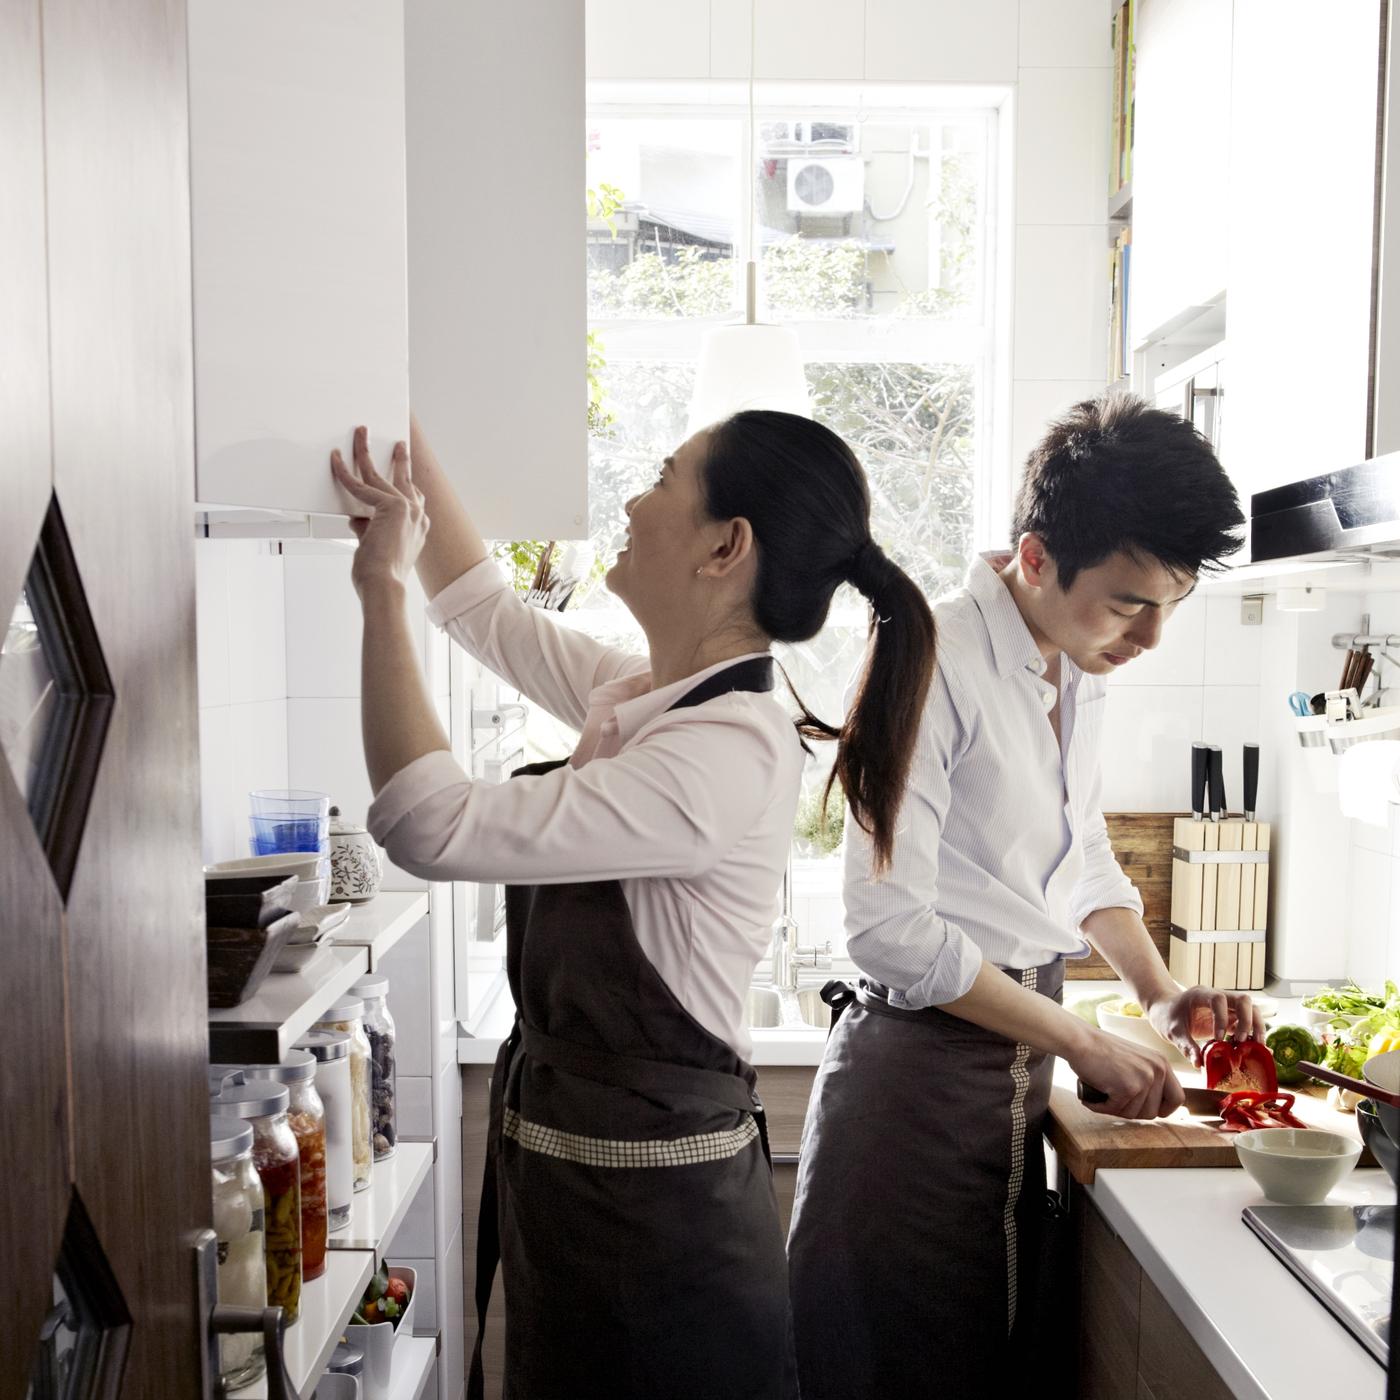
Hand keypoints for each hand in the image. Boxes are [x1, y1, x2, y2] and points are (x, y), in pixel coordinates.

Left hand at [331, 426, 428, 597]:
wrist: (384, 585)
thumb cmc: (381, 575)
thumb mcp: (375, 546)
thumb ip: (368, 528)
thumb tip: (356, 518)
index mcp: (419, 527)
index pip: (414, 498)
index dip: (407, 482)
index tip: (405, 469)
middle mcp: (418, 516)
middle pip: (404, 479)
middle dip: (399, 459)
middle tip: (398, 444)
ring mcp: (408, 509)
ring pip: (380, 474)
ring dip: (366, 452)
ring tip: (361, 434)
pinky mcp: (391, 507)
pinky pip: (360, 486)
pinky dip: (344, 473)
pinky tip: (337, 460)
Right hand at [1067, 1028, 1184, 1119]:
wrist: (1079, 1040)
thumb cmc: (1100, 1050)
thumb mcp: (1135, 1060)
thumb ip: (1148, 1078)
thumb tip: (1155, 1109)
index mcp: (1162, 1063)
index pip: (1178, 1098)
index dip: (1163, 1109)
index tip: (1145, 1108)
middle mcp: (1158, 1070)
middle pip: (1153, 1112)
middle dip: (1132, 1110)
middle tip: (1114, 1099)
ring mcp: (1144, 1079)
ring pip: (1134, 1114)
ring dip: (1114, 1108)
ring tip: (1101, 1093)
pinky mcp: (1128, 1088)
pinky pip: (1115, 1110)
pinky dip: (1100, 1106)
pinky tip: (1092, 1096)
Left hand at [1145, 986, 1265, 1067]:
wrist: (1165, 1010)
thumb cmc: (1167, 1016)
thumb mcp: (1172, 1031)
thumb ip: (1185, 1045)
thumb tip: (1199, 1064)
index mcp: (1201, 995)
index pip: (1218, 999)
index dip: (1222, 1018)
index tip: (1218, 1038)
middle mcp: (1217, 996)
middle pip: (1243, 1000)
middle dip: (1248, 1020)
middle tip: (1242, 1041)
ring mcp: (1226, 1006)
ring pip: (1251, 1009)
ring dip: (1256, 1026)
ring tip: (1255, 1046)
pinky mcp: (1230, 1017)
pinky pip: (1248, 1022)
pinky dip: (1253, 1034)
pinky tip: (1254, 1049)